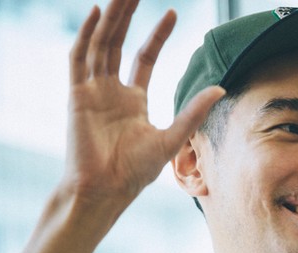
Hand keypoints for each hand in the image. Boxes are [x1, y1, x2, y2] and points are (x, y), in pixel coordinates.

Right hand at [64, 0, 223, 207]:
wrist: (106, 190)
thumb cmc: (135, 172)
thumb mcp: (172, 138)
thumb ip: (193, 112)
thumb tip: (220, 88)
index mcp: (134, 100)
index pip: (144, 57)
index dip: (157, 35)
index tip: (172, 12)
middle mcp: (112, 91)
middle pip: (120, 42)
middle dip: (129, 15)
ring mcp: (93, 91)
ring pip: (100, 44)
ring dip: (111, 18)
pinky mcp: (77, 96)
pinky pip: (79, 59)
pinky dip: (86, 36)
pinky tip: (97, 13)